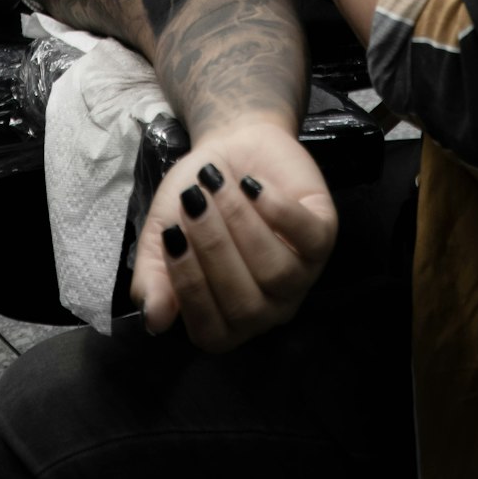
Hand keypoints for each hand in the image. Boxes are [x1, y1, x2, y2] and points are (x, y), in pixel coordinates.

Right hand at [130, 117, 337, 351]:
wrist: (232, 147)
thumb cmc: (196, 197)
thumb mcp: (161, 234)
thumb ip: (153, 277)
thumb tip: (154, 320)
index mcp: (226, 319)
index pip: (211, 330)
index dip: (190, 286)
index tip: (171, 235)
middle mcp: (268, 309)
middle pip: (245, 304)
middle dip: (214, 248)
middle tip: (194, 200)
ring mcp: (301, 276)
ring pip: (277, 272)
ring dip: (242, 223)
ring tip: (218, 183)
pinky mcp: (324, 236)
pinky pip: (310, 238)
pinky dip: (279, 210)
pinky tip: (253, 184)